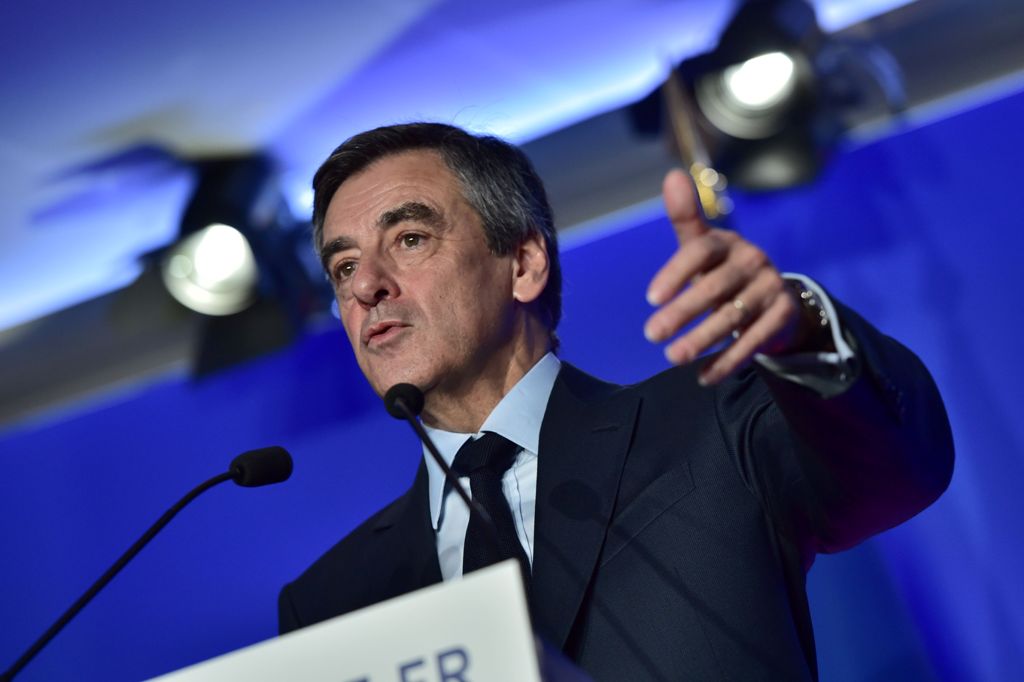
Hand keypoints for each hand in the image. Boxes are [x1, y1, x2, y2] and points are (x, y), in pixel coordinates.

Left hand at [644, 169, 800, 384]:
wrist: (774, 296)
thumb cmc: (723, 269)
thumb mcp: (703, 245)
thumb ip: (685, 218)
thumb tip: (671, 174)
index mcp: (728, 242)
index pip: (700, 251)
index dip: (675, 272)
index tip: (650, 299)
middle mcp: (752, 261)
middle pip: (714, 288)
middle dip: (682, 313)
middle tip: (652, 335)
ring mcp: (770, 288)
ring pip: (732, 317)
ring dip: (702, 341)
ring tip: (673, 358)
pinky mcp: (783, 316)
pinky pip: (754, 342)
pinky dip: (728, 361)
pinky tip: (704, 376)